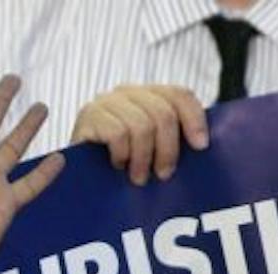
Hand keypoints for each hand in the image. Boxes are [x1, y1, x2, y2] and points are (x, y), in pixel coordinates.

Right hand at [72, 84, 209, 184]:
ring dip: (143, 157)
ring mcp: (106, 102)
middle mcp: (127, 92)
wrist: (75, 174)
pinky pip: (118, 133)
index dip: (194, 119)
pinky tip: (117, 165)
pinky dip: (122, 154)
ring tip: (138, 177)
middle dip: (168, 148)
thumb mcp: (149, 147)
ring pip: (141, 125)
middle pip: (163, 113)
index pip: (179, 95)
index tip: (200, 146)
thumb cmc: (115, 164)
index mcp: (147, 94)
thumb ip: (169, 136)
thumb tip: (202, 144)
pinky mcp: (88, 117)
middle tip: (163, 174)